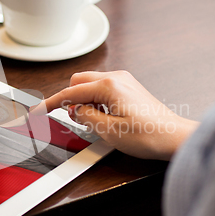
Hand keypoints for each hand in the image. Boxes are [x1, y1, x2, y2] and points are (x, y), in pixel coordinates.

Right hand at [35, 71, 198, 159]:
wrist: (175, 137)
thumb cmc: (150, 135)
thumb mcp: (109, 131)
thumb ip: (85, 117)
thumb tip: (74, 110)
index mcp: (109, 86)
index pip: (70, 92)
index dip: (51, 103)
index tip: (39, 110)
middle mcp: (117, 78)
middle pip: (78, 81)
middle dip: (70, 99)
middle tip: (74, 119)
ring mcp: (124, 81)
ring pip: (90, 85)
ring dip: (85, 101)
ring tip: (95, 122)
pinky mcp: (129, 88)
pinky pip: (103, 89)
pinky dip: (96, 101)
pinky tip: (105, 117)